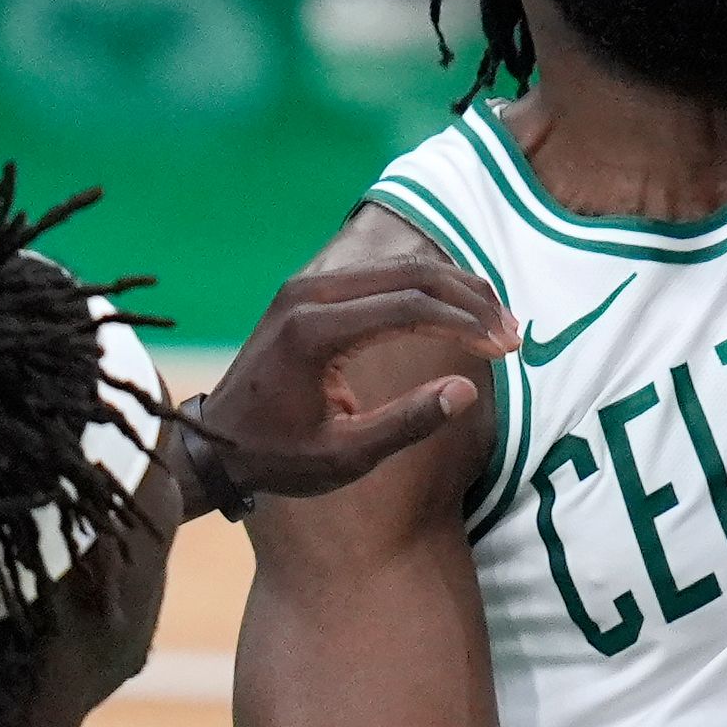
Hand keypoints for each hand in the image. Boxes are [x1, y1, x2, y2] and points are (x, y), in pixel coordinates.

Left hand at [179, 257, 518, 503]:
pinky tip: (458, 313)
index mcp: (313, 331)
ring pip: (400, 268)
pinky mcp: (311, 291)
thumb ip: (406, 423)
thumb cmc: (277, 458)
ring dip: (455, 291)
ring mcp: (307, 286)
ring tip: (497, 323)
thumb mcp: (344, 457)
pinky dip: (426, 291)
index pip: (409, 307)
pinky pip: (381, 276)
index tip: (506, 350)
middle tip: (513, 335)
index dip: (466, 325)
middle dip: (471, 300)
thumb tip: (467, 389)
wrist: (213, 444)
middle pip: (411, 274)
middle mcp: (309, 294)